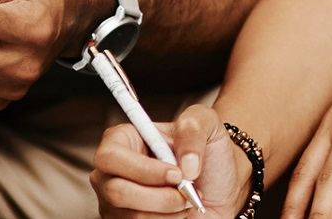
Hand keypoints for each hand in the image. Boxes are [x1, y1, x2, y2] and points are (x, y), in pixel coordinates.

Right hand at [92, 104, 249, 217]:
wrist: (221, 188)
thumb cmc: (208, 152)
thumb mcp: (206, 123)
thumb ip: (192, 129)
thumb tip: (185, 166)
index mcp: (123, 140)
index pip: (111, 156)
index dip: (142, 169)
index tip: (177, 174)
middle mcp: (112, 172)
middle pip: (116, 191)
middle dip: (159, 197)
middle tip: (185, 191)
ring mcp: (116, 202)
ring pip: (132, 216)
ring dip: (168, 211)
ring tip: (186, 199)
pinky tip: (179, 212)